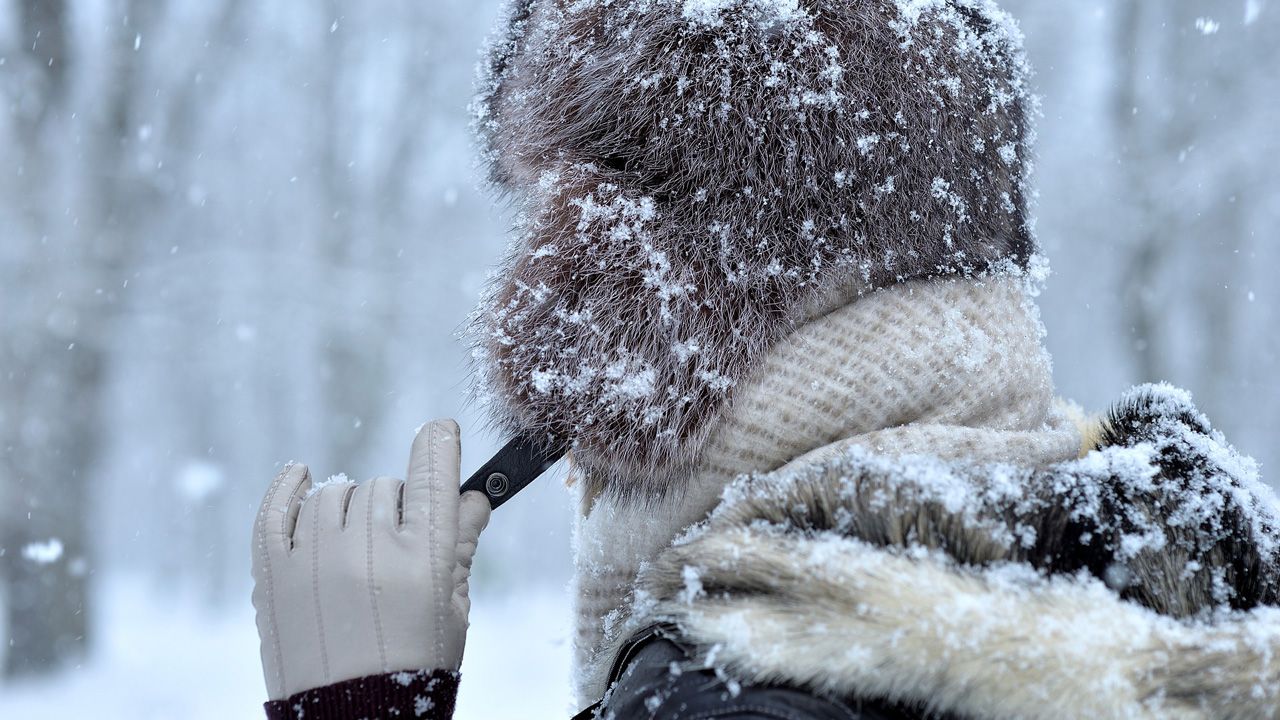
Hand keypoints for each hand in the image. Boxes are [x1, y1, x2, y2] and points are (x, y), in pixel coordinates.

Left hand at [251, 419, 491, 700]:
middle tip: (396, 544)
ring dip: (350, 506)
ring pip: (335, 493)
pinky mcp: (272, 573)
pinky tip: (302, 476)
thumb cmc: (413, 670)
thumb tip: (473, 498)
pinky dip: (289, 486)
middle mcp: (367, 549)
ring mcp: (313, 558)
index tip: (441, 431)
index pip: (433, 476)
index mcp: (423, 559)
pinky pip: (276, 508)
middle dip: (396, 507)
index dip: (440, 445)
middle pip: (384, 488)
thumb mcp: (452, 611)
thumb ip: (460, 547)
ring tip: (355, 543)